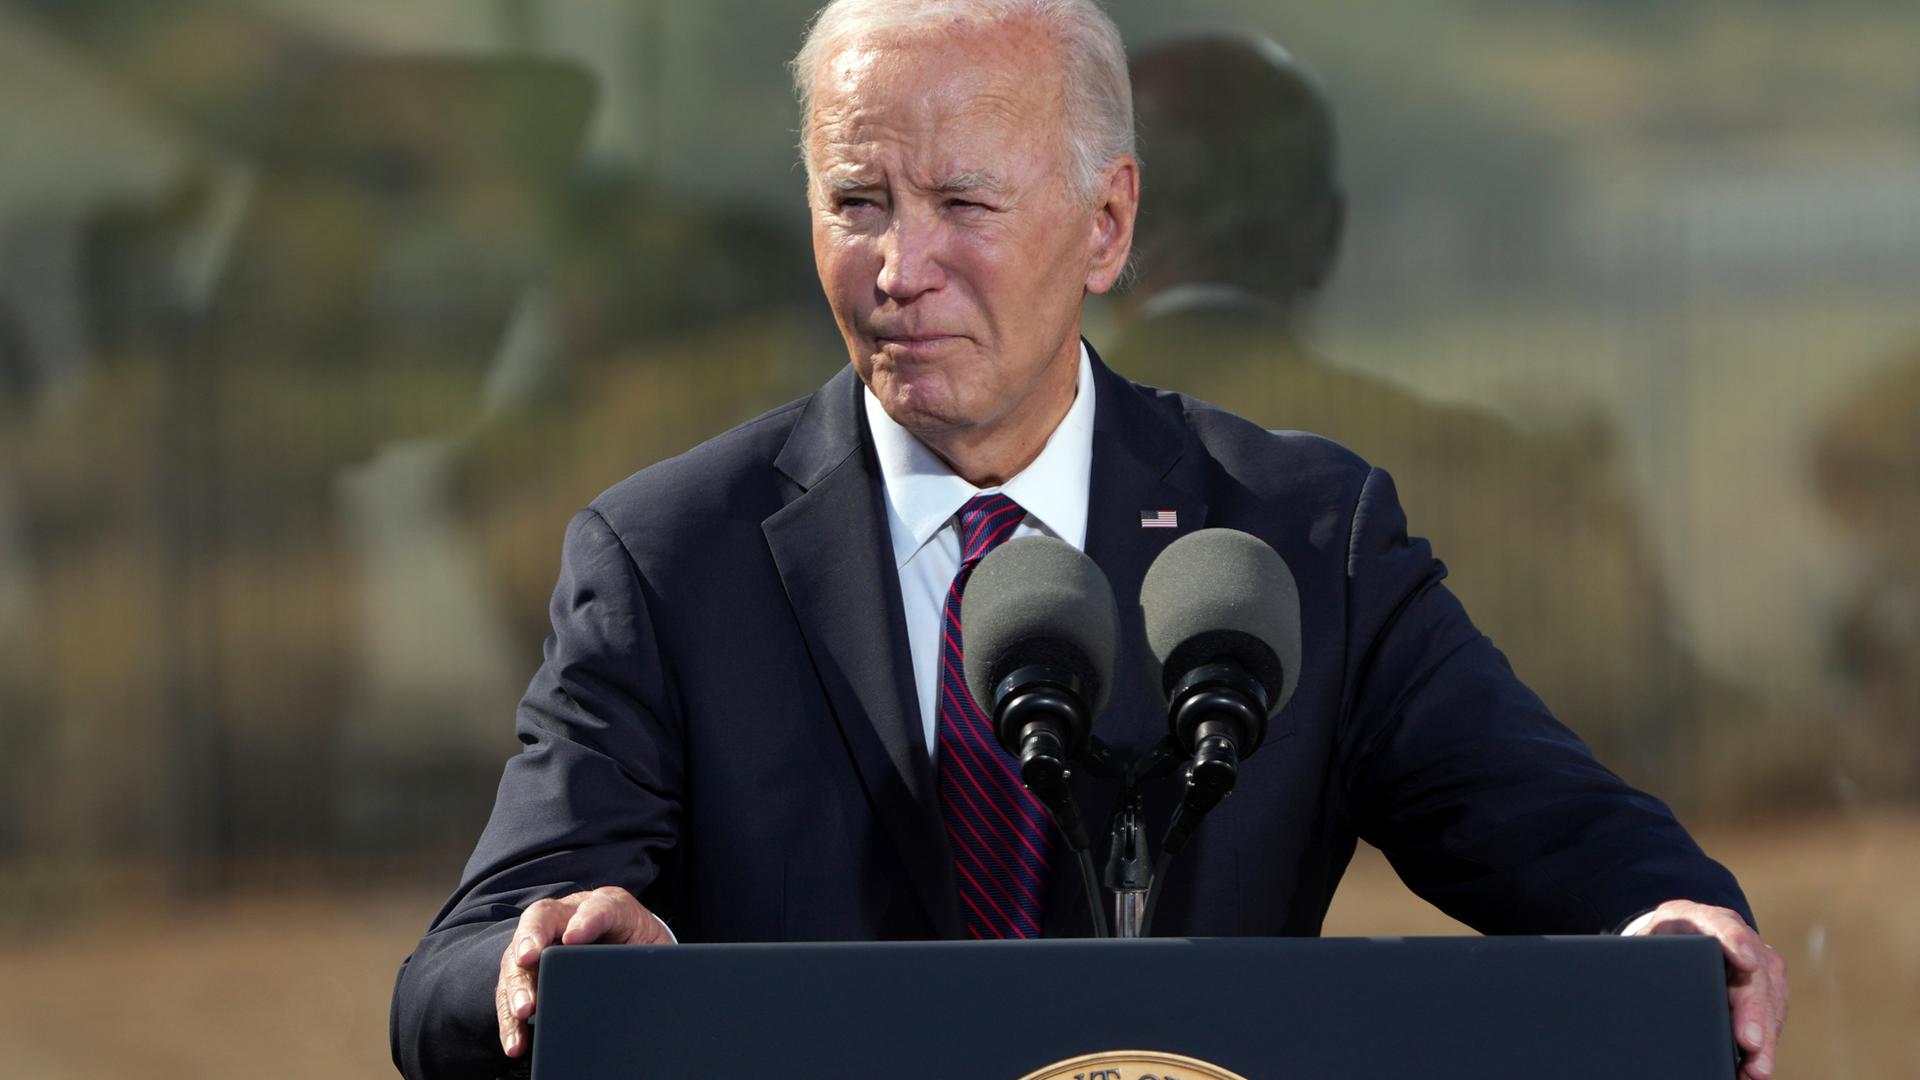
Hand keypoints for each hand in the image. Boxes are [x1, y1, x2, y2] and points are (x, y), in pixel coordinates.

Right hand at [496, 886, 673, 1058]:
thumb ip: (649, 959)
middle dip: (533, 940)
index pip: (600, 906)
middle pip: (544, 919)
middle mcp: (570, 916)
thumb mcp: (654, 951)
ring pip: (519, 956)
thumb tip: (646, 987)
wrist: (632, 953)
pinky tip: (515, 1041)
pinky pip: (512, 991)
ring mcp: (545, 942)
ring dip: (517, 984)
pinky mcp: (530, 971)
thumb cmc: (644, 950)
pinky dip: (510, 1018)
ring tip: (522, 1010)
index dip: (587, 919)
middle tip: (529, 961)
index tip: (574, 937)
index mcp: (609, 906)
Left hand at [1627, 900, 1787, 1079]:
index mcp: (1702, 920)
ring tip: (1755, 1069)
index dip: (1734, 941)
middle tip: (1749, 1042)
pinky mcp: (1769, 983)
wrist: (1684, 933)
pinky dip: (1767, 1042)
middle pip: (1752, 973)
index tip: (1746, 961)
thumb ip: (1646, 957)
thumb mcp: (1649, 942)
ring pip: (1770, 998)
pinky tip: (1757, 1065)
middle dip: (1753, 1010)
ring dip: (1765, 1036)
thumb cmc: (1663, 940)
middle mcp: (1738, 937)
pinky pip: (1773, 1013)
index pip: (1721, 924)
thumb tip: (1636, 989)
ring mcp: (1759, 960)